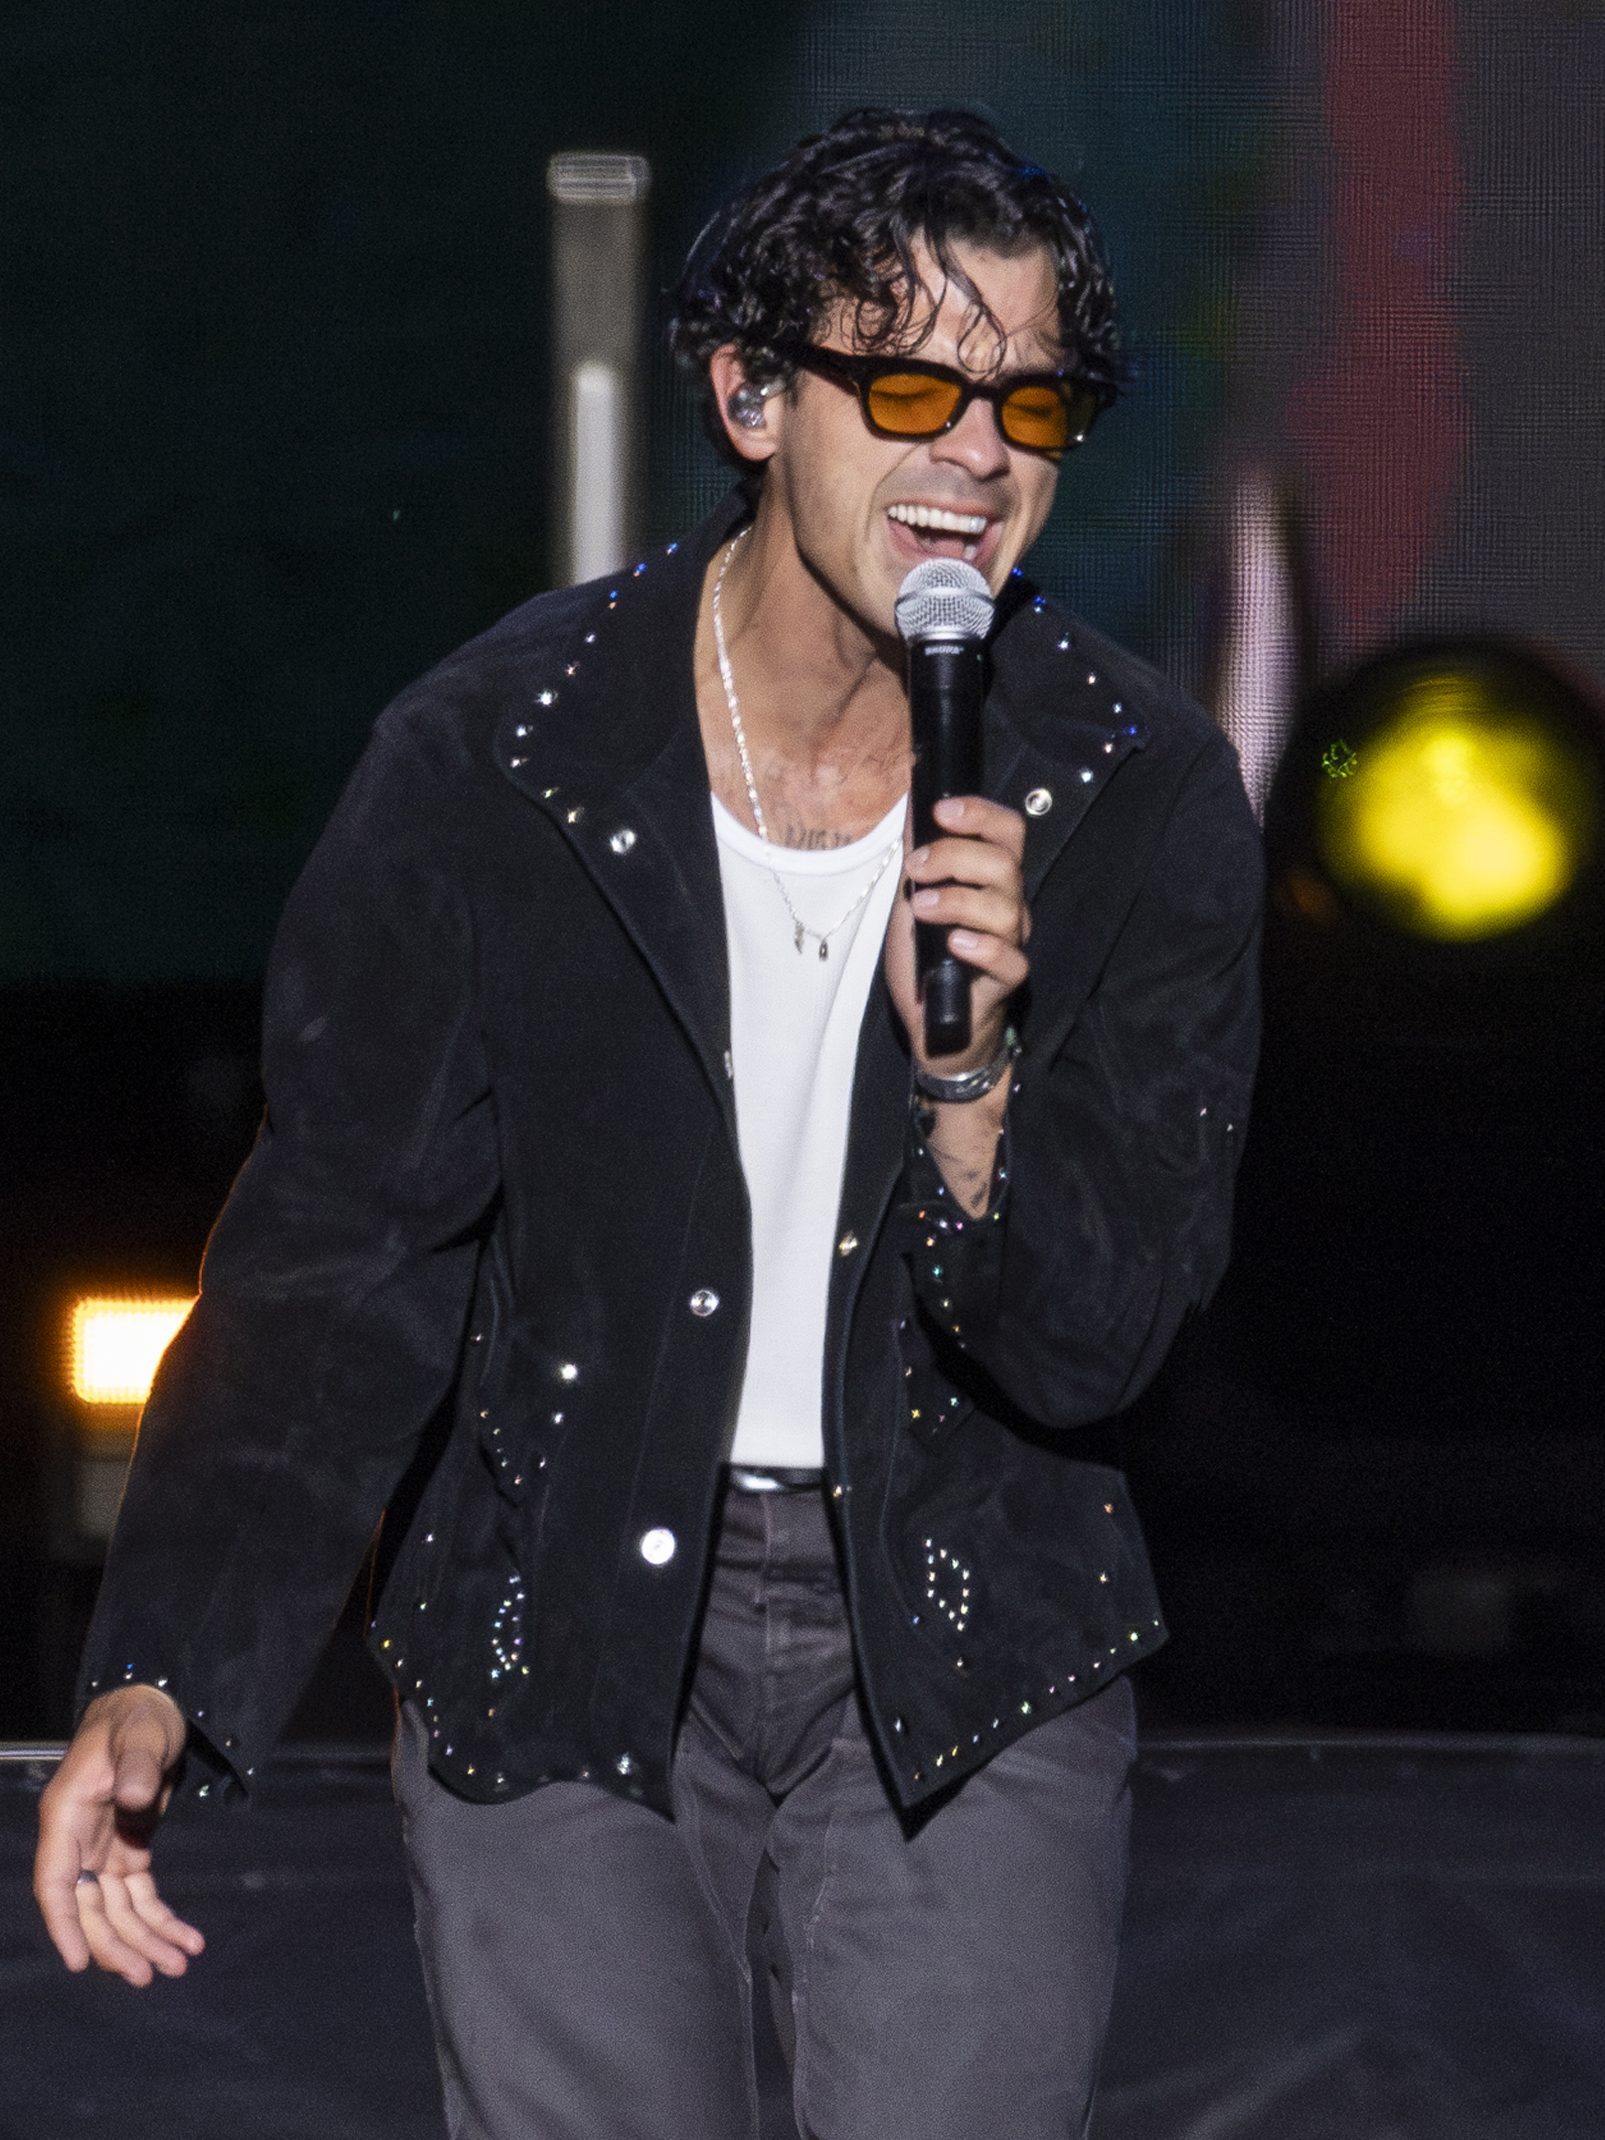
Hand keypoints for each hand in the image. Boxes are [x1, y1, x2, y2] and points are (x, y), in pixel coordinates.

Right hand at [34, 1684, 202, 1985]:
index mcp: (66, 1817)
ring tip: (178, 1965)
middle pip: (89, 1908)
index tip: (78, 1962)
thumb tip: (134, 1799)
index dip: (64, 1924)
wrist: (153, 1708)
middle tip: (150, 1975)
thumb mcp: (141, 1735)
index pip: (55, 1882)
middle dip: (116, 1945)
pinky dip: (161, 1919)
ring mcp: (103, 1850)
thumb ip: (136, 1764)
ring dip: (144, 1940)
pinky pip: (141, 1896)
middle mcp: (79, 1841)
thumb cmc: (138, 1719)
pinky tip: (187, 1939)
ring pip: (116, 1911)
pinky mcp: (130, 1850)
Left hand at [884, 794, 1030, 1070]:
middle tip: (916, 868)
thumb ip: (917, 860)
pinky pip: (1010, 960)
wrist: (932, 1024)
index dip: (981, 813)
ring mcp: (1010, 944)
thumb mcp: (912, 902)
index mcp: (991, 880)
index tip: (941, 811)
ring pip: (1007, 909)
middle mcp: (1009, 906)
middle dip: (956, 855)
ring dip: (958, 900)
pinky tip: (953, 943)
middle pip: (1006, 864)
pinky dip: (982, 947)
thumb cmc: (928, 959)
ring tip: (921, 908)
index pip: (1008, 832)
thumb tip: (912, 808)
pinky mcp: (1005, 983)